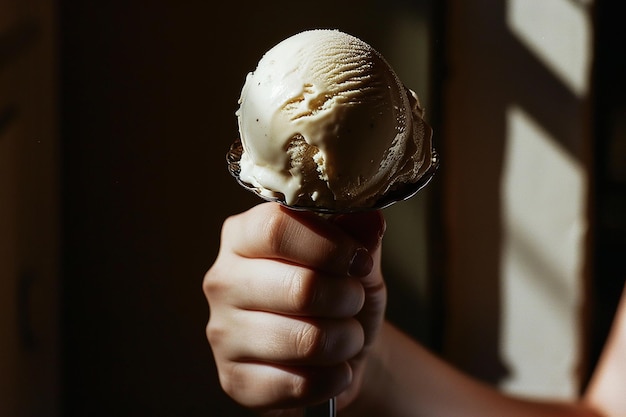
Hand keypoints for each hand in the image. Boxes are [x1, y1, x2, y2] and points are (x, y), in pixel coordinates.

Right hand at [203, 202, 386, 413]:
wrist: (341, 351)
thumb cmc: (340, 295)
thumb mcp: (356, 257)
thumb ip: (360, 235)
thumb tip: (369, 217)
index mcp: (243, 236)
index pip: (277, 228)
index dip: (329, 245)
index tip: (359, 260)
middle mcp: (224, 280)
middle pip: (298, 286)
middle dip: (346, 298)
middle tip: (353, 301)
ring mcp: (223, 333)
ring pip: (304, 340)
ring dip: (344, 340)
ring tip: (346, 335)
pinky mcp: (235, 380)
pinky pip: (299, 383)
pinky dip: (332, 377)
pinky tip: (331, 367)